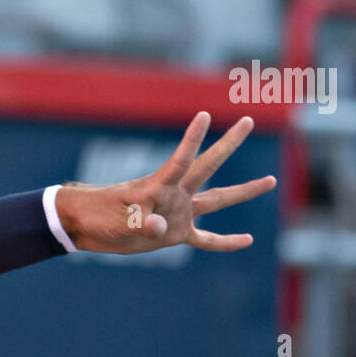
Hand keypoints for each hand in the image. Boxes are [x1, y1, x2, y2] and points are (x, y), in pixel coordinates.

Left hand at [56, 112, 275, 253]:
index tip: (203, 115)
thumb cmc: (97, 216)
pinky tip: (247, 240)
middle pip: (208, 166)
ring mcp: (177, 214)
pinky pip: (207, 239)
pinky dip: (225, 241)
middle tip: (248, 120)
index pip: (181, 159)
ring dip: (243, 191)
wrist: (85, 227)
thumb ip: (140, 222)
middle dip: (228, 144)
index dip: (192, 139)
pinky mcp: (174, 235)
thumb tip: (159, 226)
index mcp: (159, 186)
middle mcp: (174, 195)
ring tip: (270, 180)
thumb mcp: (117, 220)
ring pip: (217, 200)